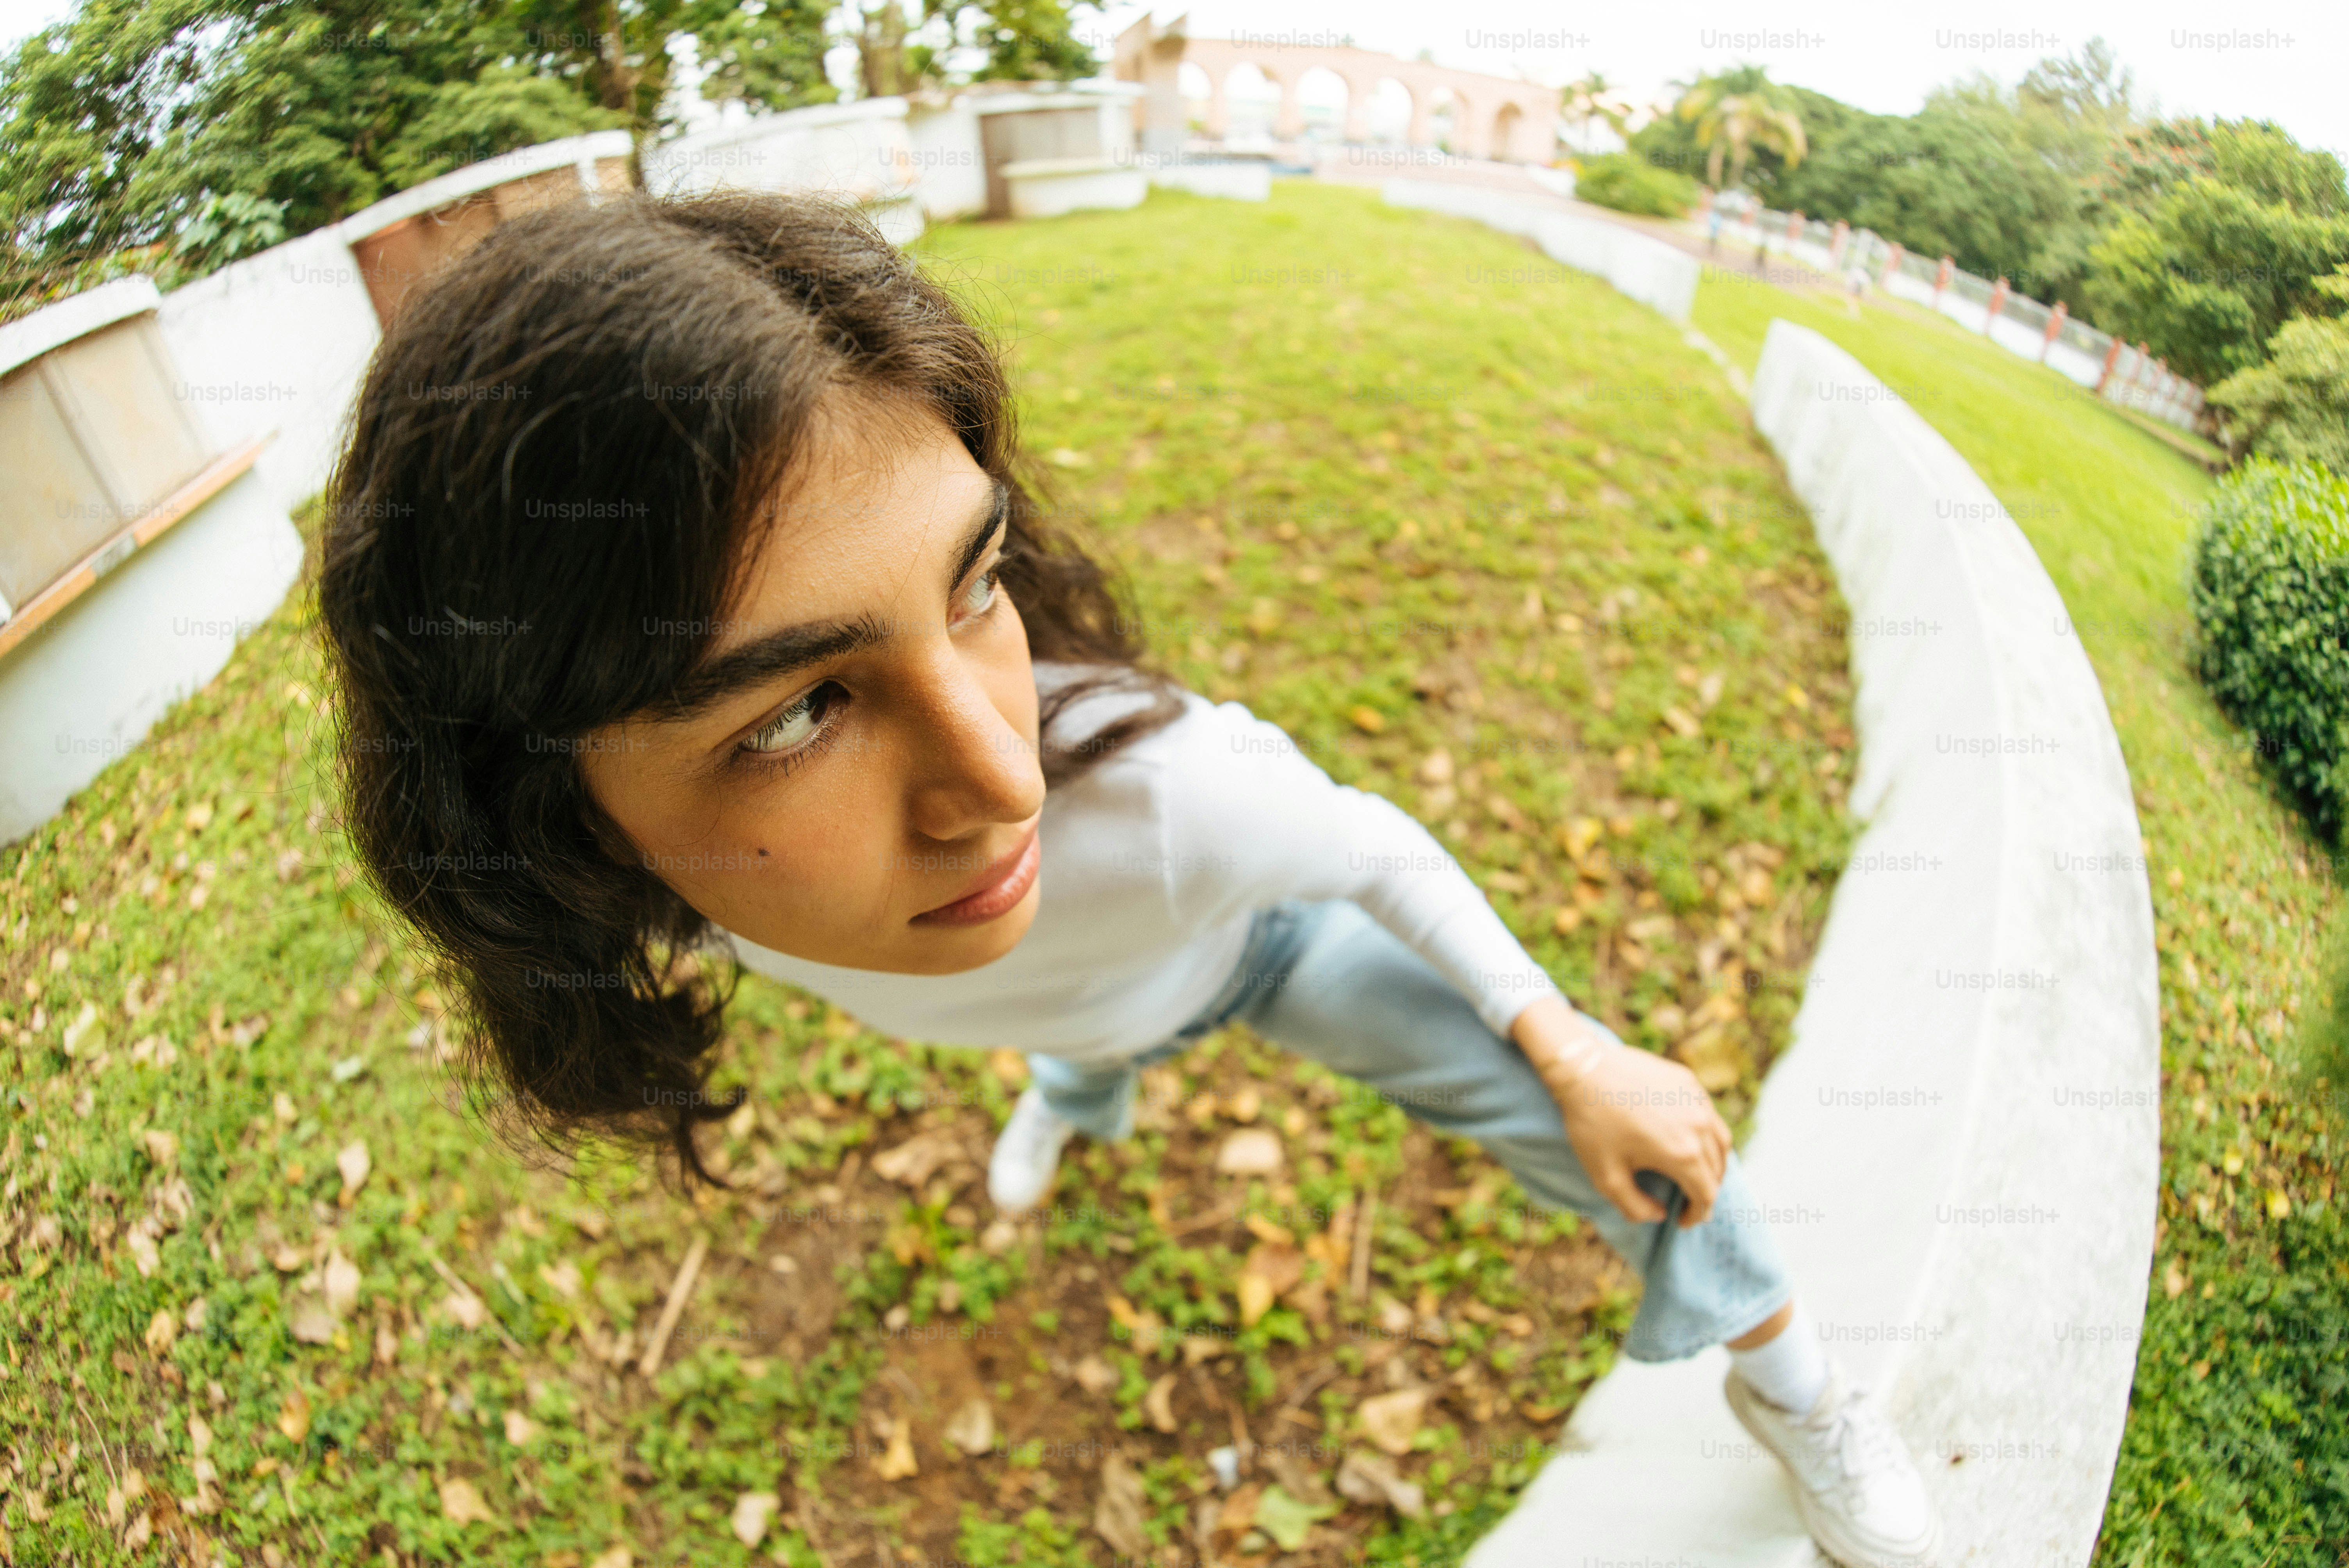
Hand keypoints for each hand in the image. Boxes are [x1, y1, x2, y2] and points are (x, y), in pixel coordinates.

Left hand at [1510, 995, 1731, 1227]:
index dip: (1697, 1214)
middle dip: (1705, 1191)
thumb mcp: (1605, 1177)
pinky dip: (1706, 1134)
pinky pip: (1708, 1114)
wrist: (1583, 1068)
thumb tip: (1660, 1214)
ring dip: (1713, 1163)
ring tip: (1695, 1174)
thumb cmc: (1592, 1124)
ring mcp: (1697, 1100)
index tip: (1681, 1221)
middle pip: (1717, 1169)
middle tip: (1688, 1202)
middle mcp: (1699, 1126)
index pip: (1706, 1193)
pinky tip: (1688, 1139)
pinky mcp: (1688, 1082)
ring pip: (1720, 1141)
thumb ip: (1634, 1207)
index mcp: (1683, 1154)